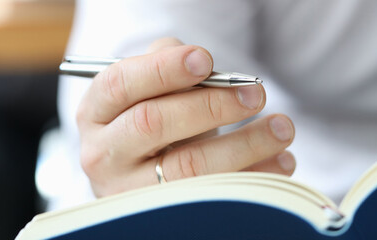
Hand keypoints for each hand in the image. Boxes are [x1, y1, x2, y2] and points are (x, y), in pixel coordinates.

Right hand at [76, 38, 295, 196]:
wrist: (139, 178)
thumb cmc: (149, 120)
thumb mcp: (147, 92)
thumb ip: (165, 66)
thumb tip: (205, 67)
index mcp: (95, 113)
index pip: (121, 85)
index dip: (163, 70)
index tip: (206, 60)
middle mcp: (104, 155)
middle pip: (154, 124)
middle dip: (211, 105)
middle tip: (255, 93)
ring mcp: (131, 192)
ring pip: (188, 167)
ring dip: (243, 144)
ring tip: (281, 127)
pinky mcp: (164, 217)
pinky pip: (213, 198)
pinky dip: (254, 178)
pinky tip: (281, 161)